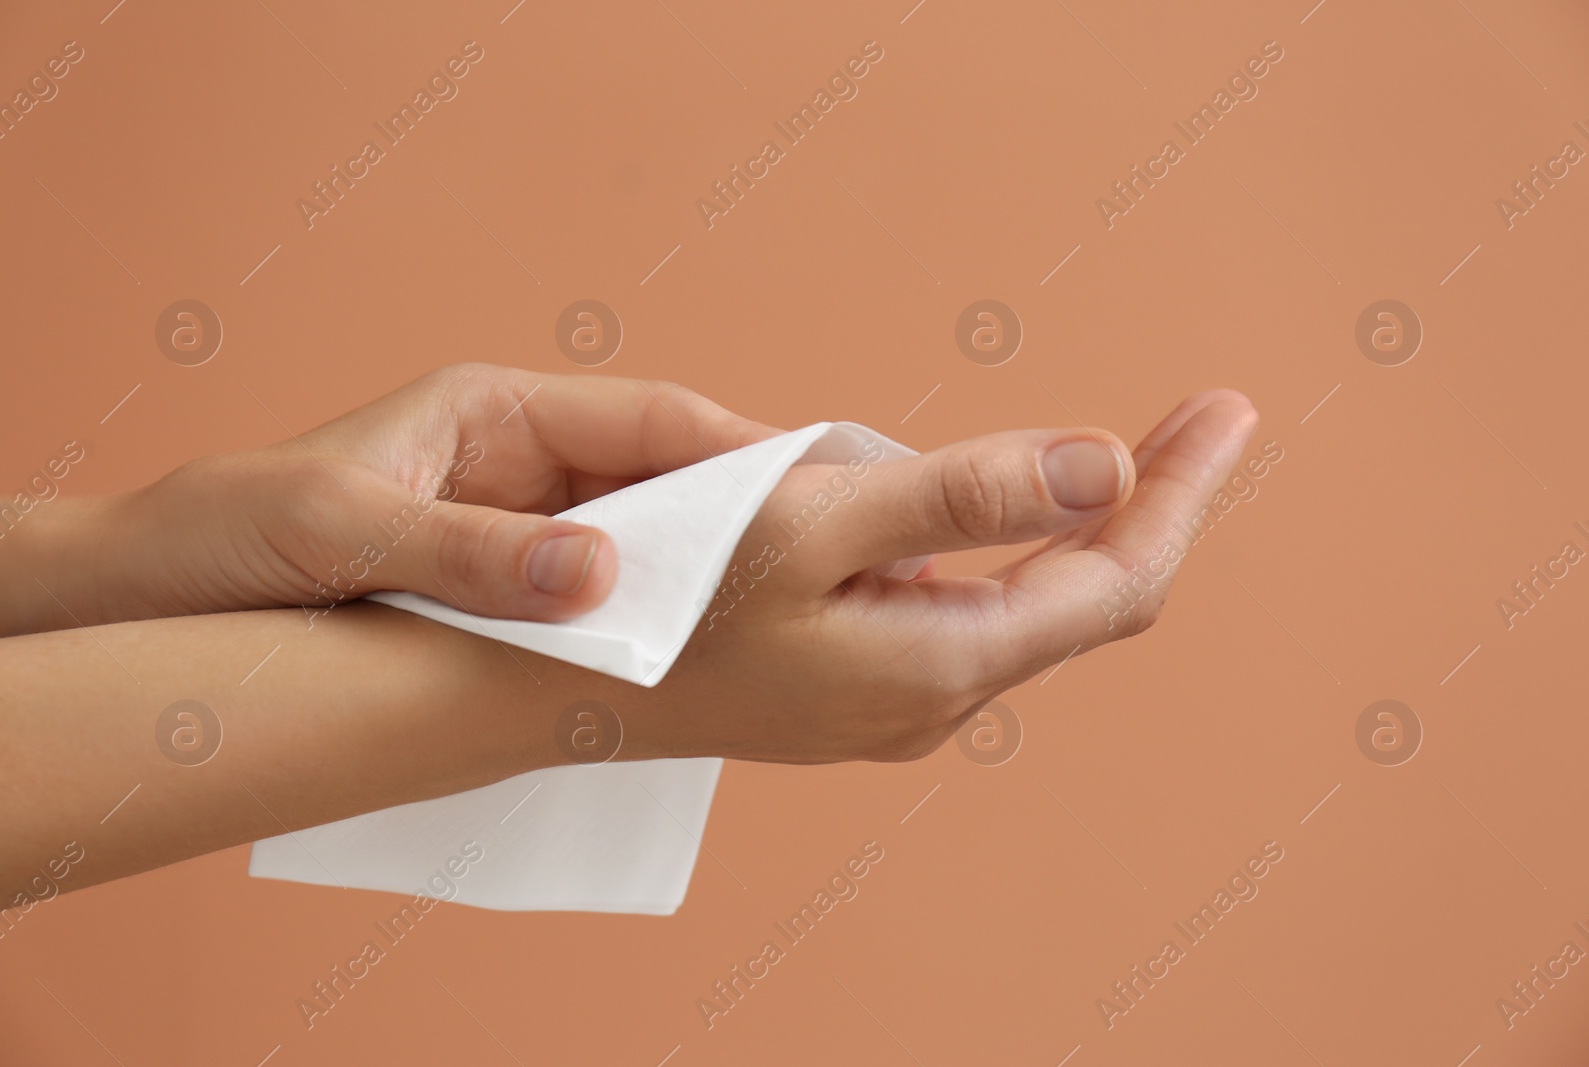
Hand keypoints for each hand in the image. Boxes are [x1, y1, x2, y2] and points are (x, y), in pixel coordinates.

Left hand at [8, 365, 779, 634]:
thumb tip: (602, 578)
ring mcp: (519, 532)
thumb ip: (470, 553)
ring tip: (784, 627)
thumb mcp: (342, 530)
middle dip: (746, 522)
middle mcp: (522, 465)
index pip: (651, 420)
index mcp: (497, 412)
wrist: (149, 593)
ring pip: (642, 549)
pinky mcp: (504, 594)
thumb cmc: (230, 532)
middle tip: (836, 566)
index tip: (824, 488)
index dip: (743, 453)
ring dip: (703, 585)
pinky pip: (598, 607)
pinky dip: (644, 631)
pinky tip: (686, 668)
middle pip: (665, 483)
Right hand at [603, 390, 1257, 764]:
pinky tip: (991, 511)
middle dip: (1152, 504)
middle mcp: (941, 694)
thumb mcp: (815, 522)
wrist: (571, 688)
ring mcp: (900, 699)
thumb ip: (964, 496)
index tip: (1229, 412)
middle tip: (1201, 419)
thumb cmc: (674, 600)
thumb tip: (1104, 466)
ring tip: (1127, 452)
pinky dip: (1006, 550)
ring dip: (1077, 528)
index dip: (1183, 493)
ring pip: (1027, 605)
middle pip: (1087, 597)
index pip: (1118, 580)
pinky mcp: (862, 684)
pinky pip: (965, 610)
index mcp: (948, 658)